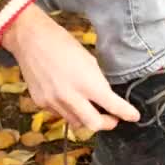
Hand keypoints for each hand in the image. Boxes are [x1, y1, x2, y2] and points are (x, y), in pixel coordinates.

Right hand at [1, 4, 140, 130]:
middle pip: (94, 125)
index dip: (127, 113)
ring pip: (76, 123)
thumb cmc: (62, 43)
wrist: (29, 39)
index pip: (113, 105)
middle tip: (113, 119)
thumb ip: (97, 81)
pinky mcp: (41, 103)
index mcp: (87, 82)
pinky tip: (70, 100)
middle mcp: (71, 97)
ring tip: (91, 109)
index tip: (134, 116)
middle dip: (107, 123)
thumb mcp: (88, 59)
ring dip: (87, 119)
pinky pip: (61, 115)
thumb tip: (105, 97)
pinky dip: (69, 112)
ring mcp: (54, 102)